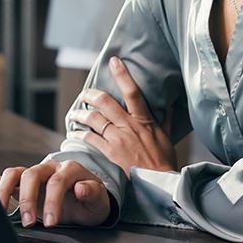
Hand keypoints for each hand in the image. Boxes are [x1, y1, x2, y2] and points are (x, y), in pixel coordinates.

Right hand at [0, 160, 111, 227]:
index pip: (57, 182)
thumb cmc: (92, 202)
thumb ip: (93, 192)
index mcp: (69, 169)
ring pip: (15, 173)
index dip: (52, 202)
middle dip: (28, 199)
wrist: (87, 201)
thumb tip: (81, 188)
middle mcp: (50, 168)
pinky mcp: (25, 184)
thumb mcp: (100, 201)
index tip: (51, 223)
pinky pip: (7, 178)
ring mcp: (36, 175)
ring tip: (0, 211)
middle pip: (32, 174)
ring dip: (5, 191)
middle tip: (28, 223)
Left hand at [69, 56, 176, 176]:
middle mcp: (129, 125)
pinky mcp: (110, 152)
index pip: (132, 90)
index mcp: (144, 118)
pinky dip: (81, 134)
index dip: (122, 74)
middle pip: (105, 102)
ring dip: (81, 114)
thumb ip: (164, 119)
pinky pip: (91, 139)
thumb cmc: (164, 160)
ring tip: (74, 113)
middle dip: (91, 94)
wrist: (159, 181)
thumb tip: (168, 106)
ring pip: (94, 119)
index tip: (113, 61)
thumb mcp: (166, 135)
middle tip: (84, 93)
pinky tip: (74, 132)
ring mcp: (118, 138)